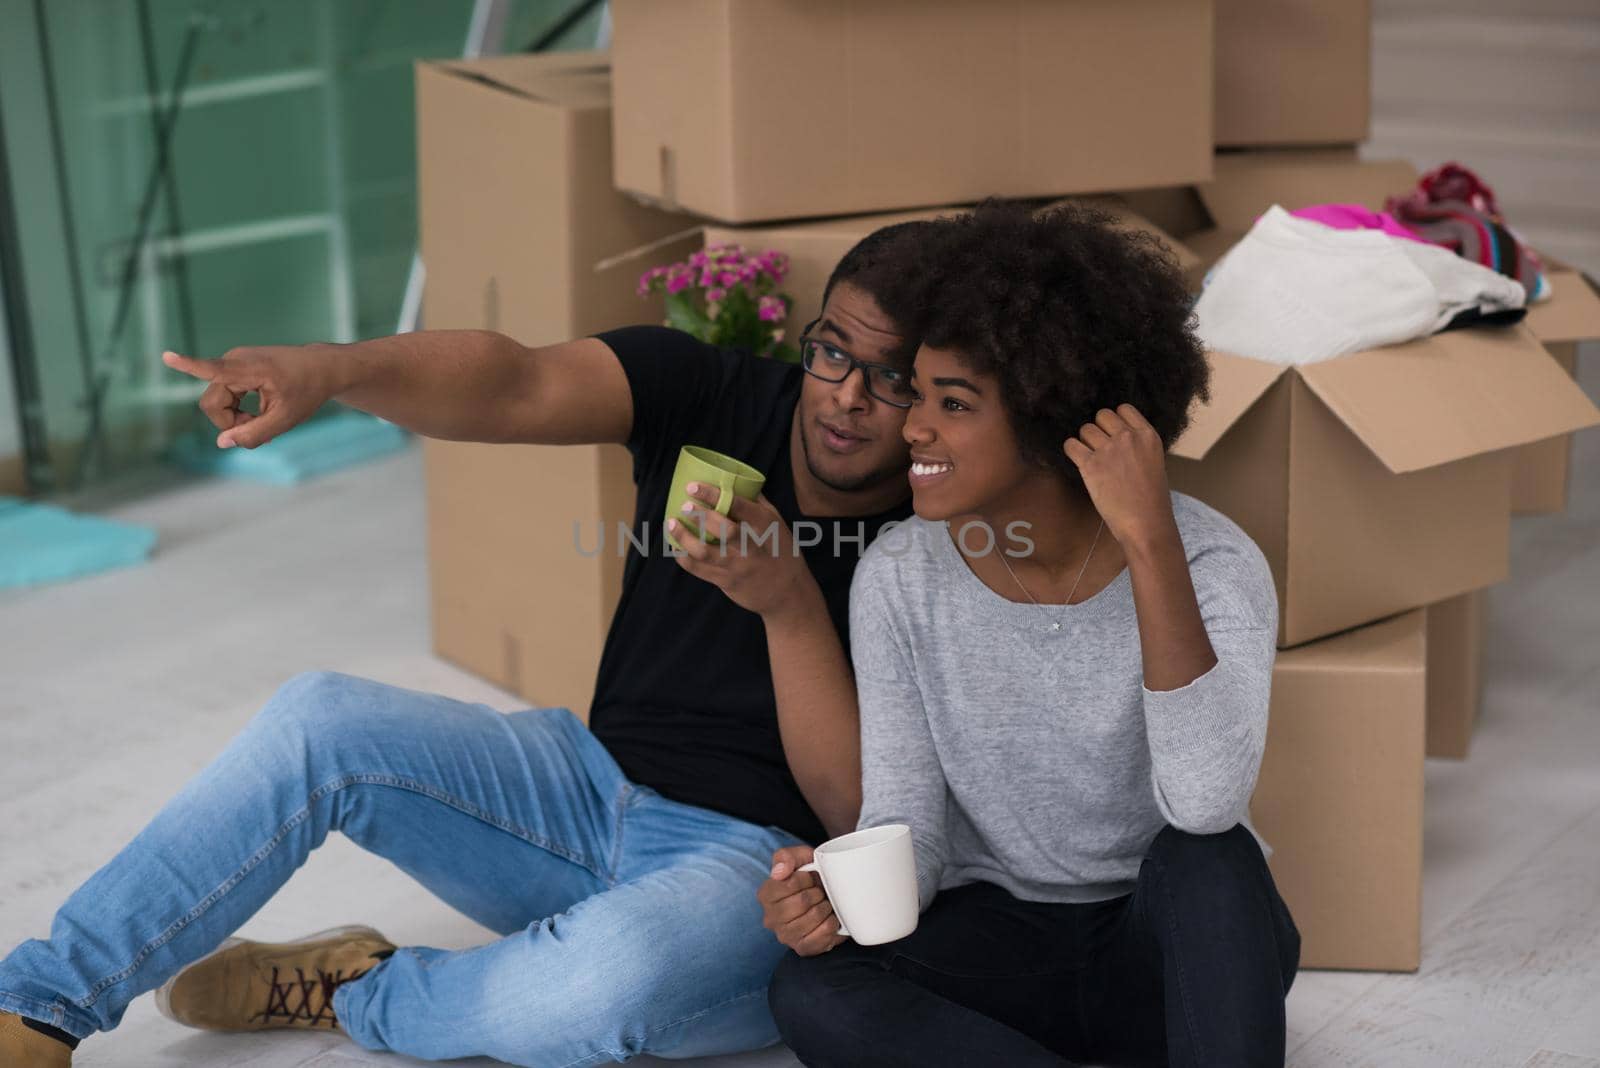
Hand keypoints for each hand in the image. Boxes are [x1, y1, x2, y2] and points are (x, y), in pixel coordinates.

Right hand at [161, 345, 339, 448]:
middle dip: (230, 422)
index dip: (188, 366)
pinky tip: (257, 412)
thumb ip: (254, 434)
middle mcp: (235, 360)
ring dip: (235, 417)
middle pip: (212, 404)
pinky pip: (223, 395)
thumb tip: (221, 443)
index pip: (214, 370)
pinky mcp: (233, 366)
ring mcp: (232, 361)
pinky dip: (237, 408)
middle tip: (259, 427)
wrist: (321, 368)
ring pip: (217, 402)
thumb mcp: (286, 420)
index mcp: (251, 369)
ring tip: (262, 419)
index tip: (167, 355)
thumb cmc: (307, 391)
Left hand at [668, 486, 816, 617]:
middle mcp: (752, 547)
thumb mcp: (778, 525)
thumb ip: (757, 504)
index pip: (738, 506)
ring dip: (685, 537)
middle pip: (724, 529)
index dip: (713, 494)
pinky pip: (699, 570)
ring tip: (671, 524)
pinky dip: (684, 557)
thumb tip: (736, 481)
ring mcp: (738, 567)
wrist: (788, 594)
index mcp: (765, 527)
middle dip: (701, 515)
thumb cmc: (782, 552)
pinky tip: (676, 547)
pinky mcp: (727, 582)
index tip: (692, 486)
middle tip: (684, 505)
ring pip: (706, 552)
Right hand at [758, 846, 846, 956]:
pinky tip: (829, 918)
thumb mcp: (798, 857)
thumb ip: (785, 857)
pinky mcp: (801, 948)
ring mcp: (785, 936)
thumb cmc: (809, 876)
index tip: (811, 877)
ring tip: (824, 904)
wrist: (824, 896)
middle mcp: (771, 918)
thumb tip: (779, 872)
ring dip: (826, 907)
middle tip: (820, 891)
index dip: (806, 878)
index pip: (788, 884)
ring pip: (814, 917)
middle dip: (817, 893)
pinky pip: (822, 936)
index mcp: (766, 894)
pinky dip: (832, 924)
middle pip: (802, 902)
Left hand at [1063, 404, 1176, 549]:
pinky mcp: (1091, 465)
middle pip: (1102, 415)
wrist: (1146, 524)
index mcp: (1148, 435)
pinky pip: (1071, 445)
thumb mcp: (1153, 463)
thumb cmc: (1151, 501)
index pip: (1124, 408)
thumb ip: (1137, 446)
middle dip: (1098, 429)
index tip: (1112, 434)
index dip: (1114, 420)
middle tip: (1100, 448)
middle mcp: (1128, 437)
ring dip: (1085, 442)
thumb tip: (1116, 438)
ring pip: (1085, 429)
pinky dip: (1071, 451)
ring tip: (1091, 459)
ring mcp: (1109, 449)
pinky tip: (1078, 462)